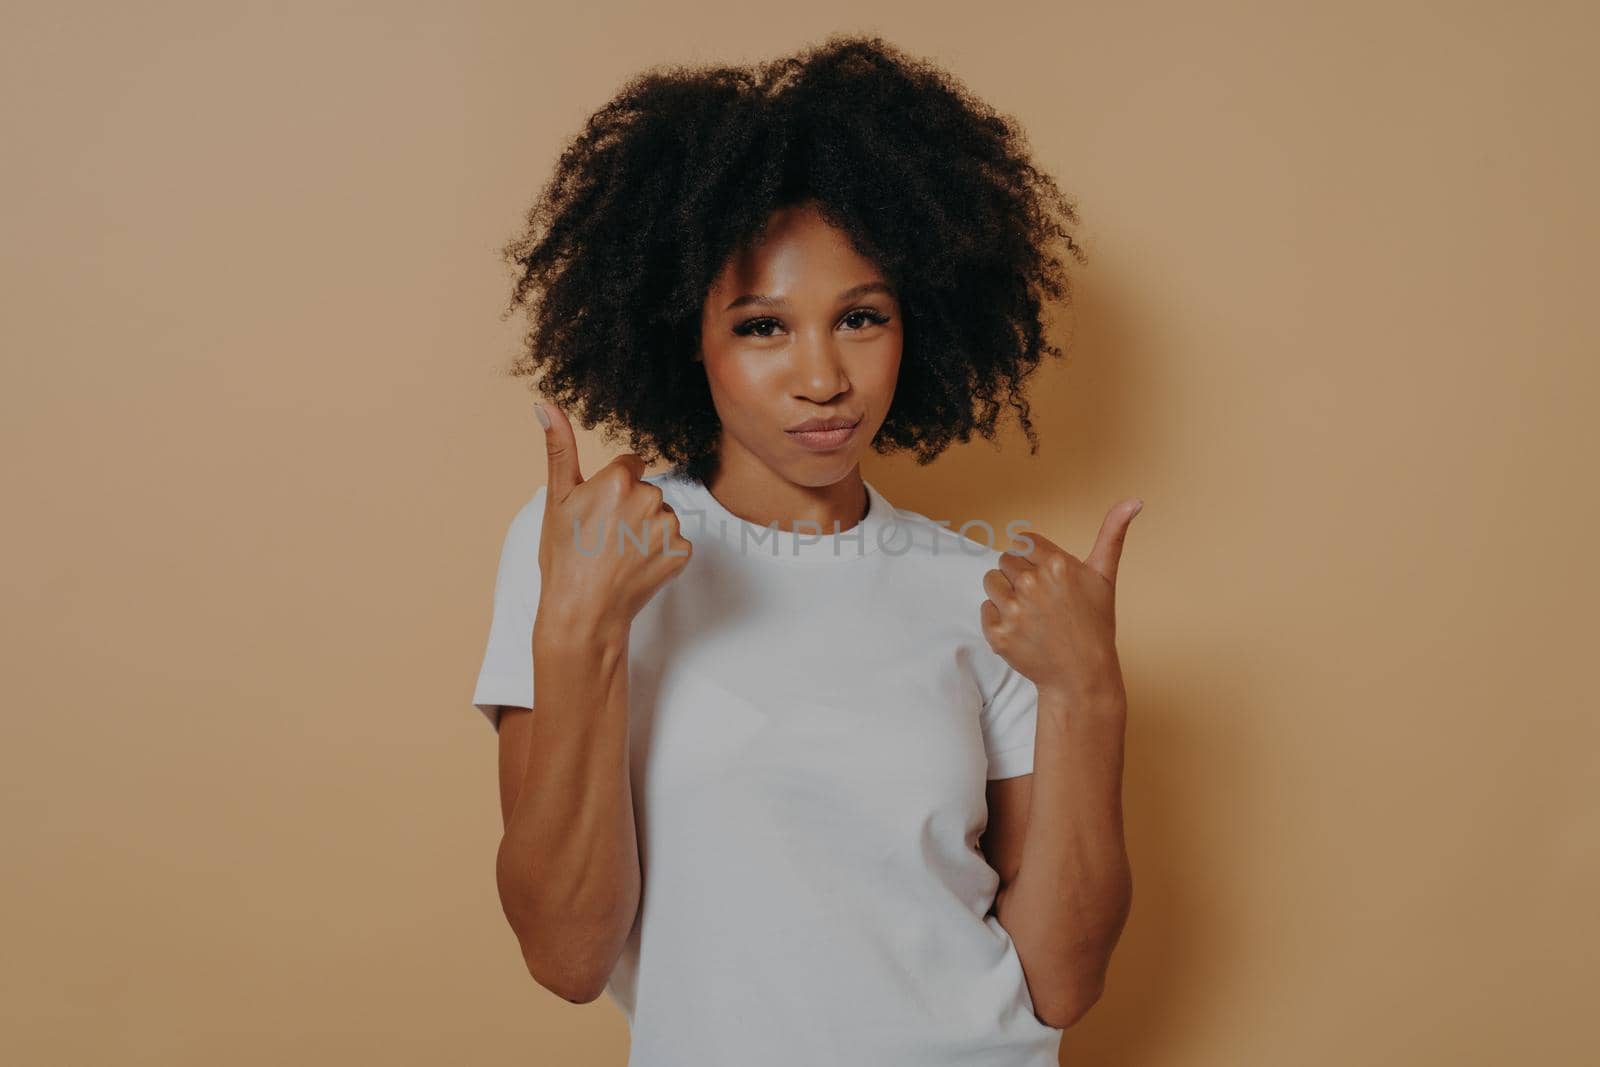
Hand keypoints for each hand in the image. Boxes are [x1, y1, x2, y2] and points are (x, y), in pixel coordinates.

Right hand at [534, 401, 692, 641]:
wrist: (583, 612)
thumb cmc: (564, 557)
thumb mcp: (556, 500)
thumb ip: (559, 448)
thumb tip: (545, 404)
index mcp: (620, 480)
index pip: (631, 464)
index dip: (613, 487)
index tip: (599, 510)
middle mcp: (650, 498)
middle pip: (647, 489)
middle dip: (631, 506)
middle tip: (605, 536)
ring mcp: (669, 527)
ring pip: (662, 515)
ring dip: (646, 529)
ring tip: (619, 552)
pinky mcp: (682, 552)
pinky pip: (674, 541)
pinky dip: (659, 552)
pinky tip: (636, 565)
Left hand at [979, 499, 1142, 706]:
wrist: (1082, 675)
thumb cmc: (1095, 624)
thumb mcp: (1104, 576)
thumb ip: (1113, 533)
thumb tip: (1135, 500)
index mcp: (1057, 564)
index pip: (1023, 541)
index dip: (1034, 558)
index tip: (1047, 577)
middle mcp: (1033, 583)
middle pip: (1005, 560)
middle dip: (1020, 575)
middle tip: (1041, 600)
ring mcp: (1014, 610)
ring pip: (991, 581)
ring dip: (1005, 594)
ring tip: (1030, 613)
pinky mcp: (999, 633)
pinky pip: (985, 609)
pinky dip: (998, 618)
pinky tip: (1022, 629)